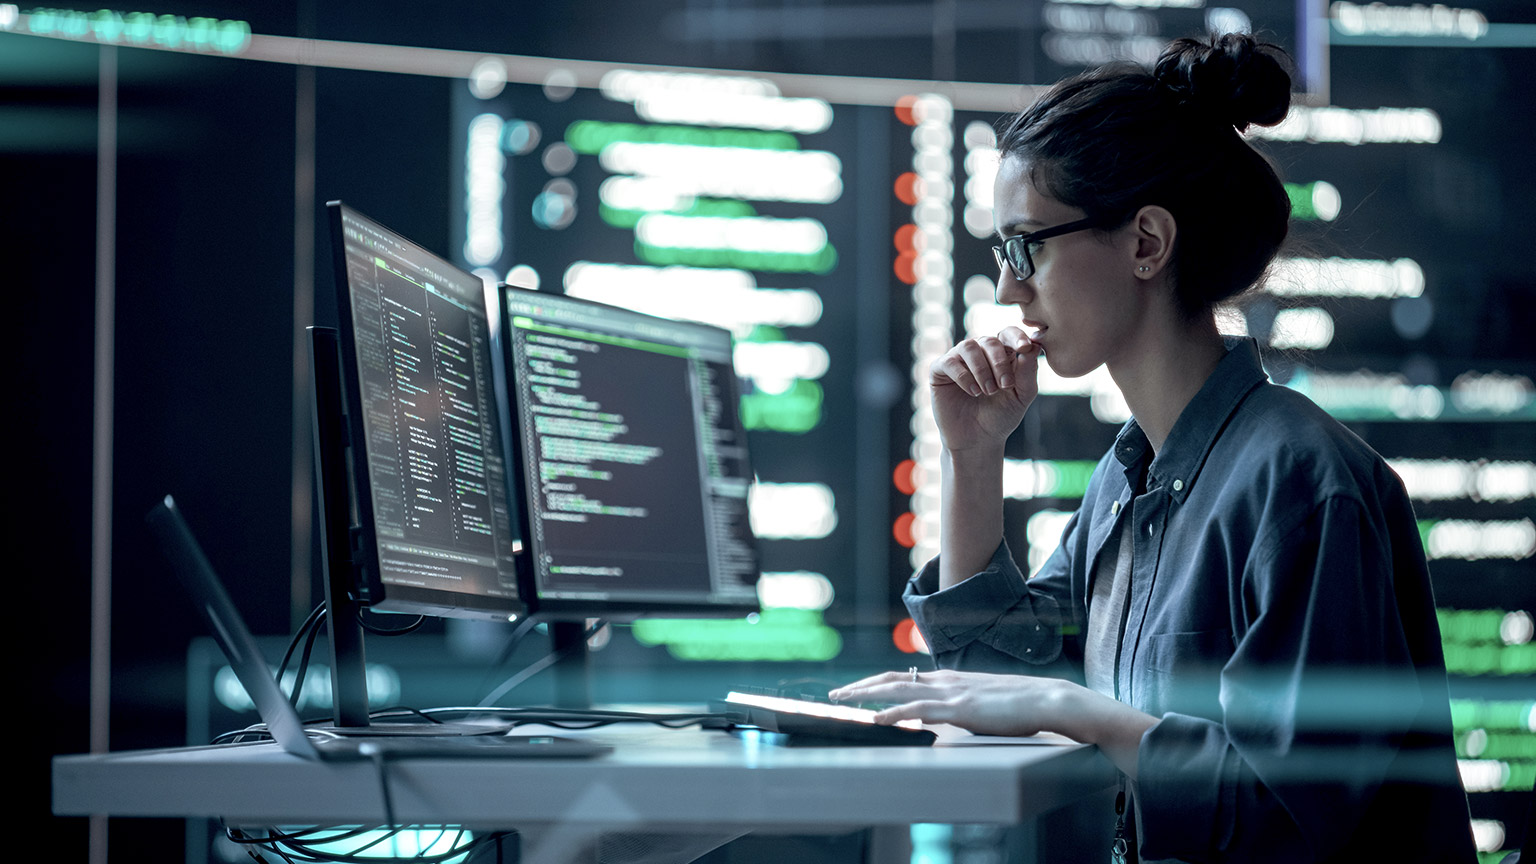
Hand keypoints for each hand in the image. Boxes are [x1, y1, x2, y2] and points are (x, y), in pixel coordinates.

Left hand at [828, 669, 1068, 737]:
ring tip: (843, 701)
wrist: (1045, 699)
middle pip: (891, 679)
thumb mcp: (978, 701)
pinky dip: (895, 713)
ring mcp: (951, 693)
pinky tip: (878, 718)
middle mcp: (943, 680)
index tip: (852, 690)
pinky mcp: (961, 709)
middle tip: (833, 695)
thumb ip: (955, 706)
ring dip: (866, 695)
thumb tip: (938, 716)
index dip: (873, 683)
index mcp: (947, 678)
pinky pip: (920, 710)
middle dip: (859, 686)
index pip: (901, 677)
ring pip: (898, 689)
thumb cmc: (1016, 704)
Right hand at [929, 327, 1039, 452]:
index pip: (1008, 333)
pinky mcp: (940, 371)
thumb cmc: (1001, 416)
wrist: (977, 440)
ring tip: (987, 391)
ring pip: (969, 347)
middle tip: (1004, 386)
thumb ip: (1028, 371)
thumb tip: (1034, 345)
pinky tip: (973, 392)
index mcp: (1001, 354)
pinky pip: (950, 362)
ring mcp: (958, 360)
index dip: (1016, 336)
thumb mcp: (1022, 395)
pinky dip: (964, 376)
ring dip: (981, 370)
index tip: (1024, 348)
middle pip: (989, 340)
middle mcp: (979, 353)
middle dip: (999, 362)